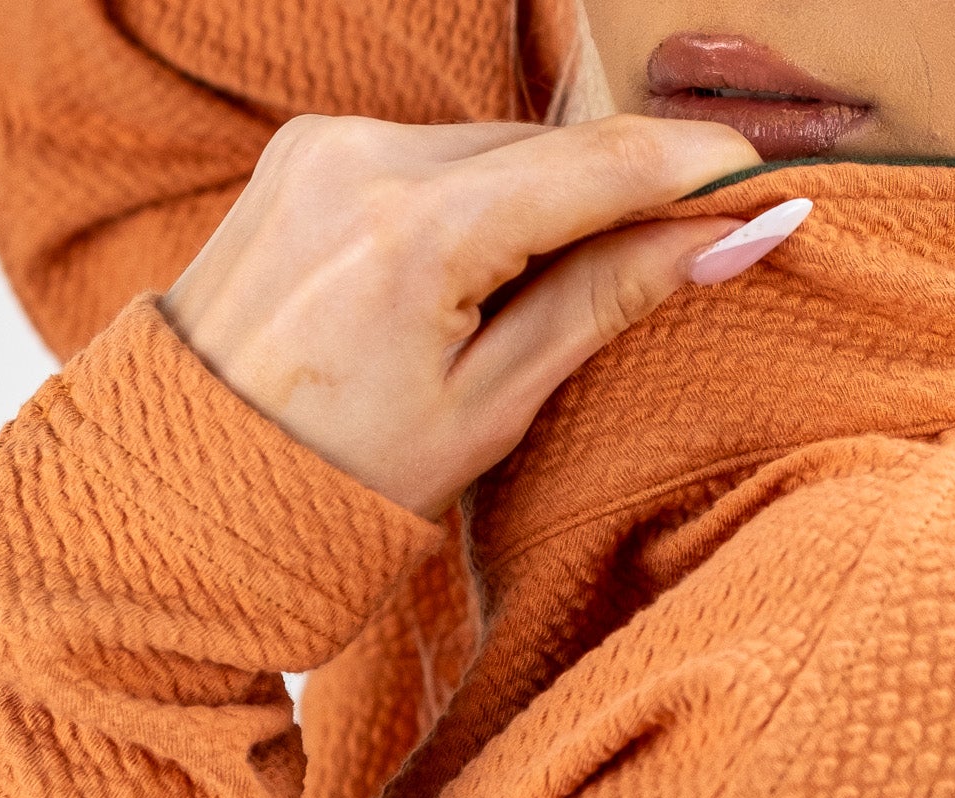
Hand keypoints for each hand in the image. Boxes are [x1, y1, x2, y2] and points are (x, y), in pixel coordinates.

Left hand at [160, 114, 761, 518]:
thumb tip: (722, 239)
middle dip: (621, 194)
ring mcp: (320, 145)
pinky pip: (427, 155)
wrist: (182, 496)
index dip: (695, 171)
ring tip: (550, 297)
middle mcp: (362, 159)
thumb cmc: (336, 484)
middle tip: (693, 253)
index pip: (596, 168)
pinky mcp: (298, 153)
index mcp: (415, 234)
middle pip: (545, 150)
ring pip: (489, 149)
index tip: (771, 185)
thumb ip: (603, 303)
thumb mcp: (489, 410)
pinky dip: (476, 199)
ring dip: (544, 201)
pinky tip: (478, 273)